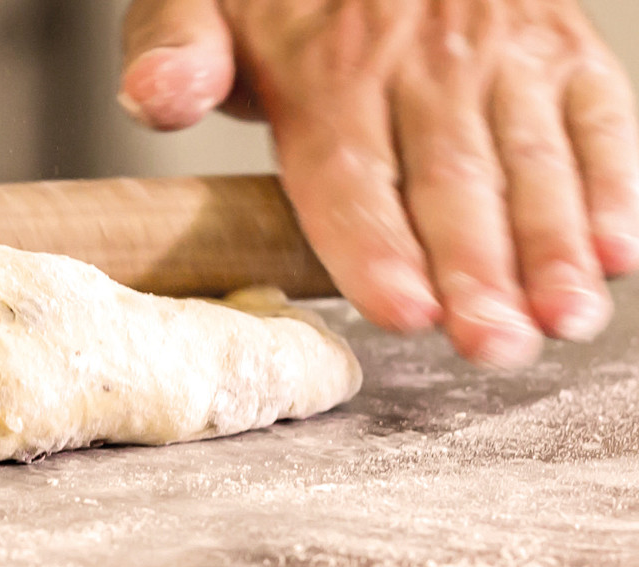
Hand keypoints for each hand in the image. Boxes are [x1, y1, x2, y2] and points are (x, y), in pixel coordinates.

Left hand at [118, 0, 637, 367]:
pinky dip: (614, 185)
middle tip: (491, 346)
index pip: (350, 173)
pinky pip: (597, 118)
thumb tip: (159, 97)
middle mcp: (420, 60)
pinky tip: (619, 253)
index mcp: (325, 67)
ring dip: (553, 248)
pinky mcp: (558, 45)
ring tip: (564, 319)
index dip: (375, 247)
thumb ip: (173, 52)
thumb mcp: (194, 0)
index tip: (401, 309)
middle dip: (476, 275)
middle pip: (449, 183)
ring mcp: (499, 51)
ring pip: (530, 161)